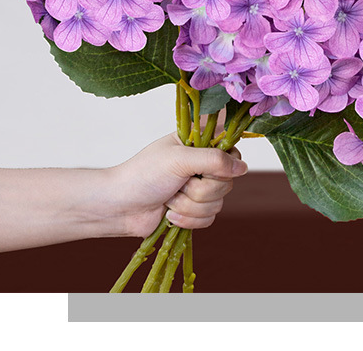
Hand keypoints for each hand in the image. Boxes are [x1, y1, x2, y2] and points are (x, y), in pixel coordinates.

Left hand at [108, 133, 247, 237]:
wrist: (120, 207)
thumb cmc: (143, 174)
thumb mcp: (179, 159)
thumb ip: (213, 159)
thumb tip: (242, 167)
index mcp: (200, 143)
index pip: (232, 146)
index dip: (227, 159)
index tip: (207, 166)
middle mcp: (203, 164)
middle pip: (227, 181)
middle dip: (200, 189)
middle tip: (179, 183)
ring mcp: (200, 187)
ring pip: (218, 203)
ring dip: (189, 206)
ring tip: (170, 199)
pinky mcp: (195, 210)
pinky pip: (209, 219)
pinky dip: (188, 220)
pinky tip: (170, 214)